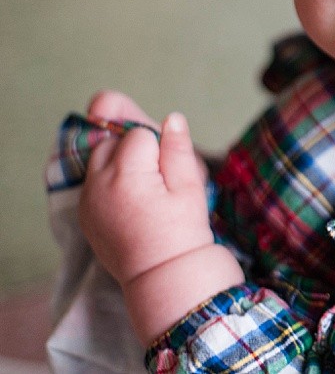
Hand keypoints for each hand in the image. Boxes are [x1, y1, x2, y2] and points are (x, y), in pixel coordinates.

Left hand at [79, 93, 213, 286]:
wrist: (163, 275)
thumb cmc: (183, 231)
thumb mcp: (190, 186)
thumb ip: (178, 148)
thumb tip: (171, 118)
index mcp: (126, 174)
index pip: (139, 135)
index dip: (160, 149)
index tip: (169, 174)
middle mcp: (98, 183)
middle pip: (112, 142)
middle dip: (134, 150)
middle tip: (157, 178)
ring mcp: (87, 200)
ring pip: (99, 159)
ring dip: (118, 163)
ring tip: (142, 187)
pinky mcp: (84, 213)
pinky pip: (92, 181)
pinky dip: (108, 181)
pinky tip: (130, 200)